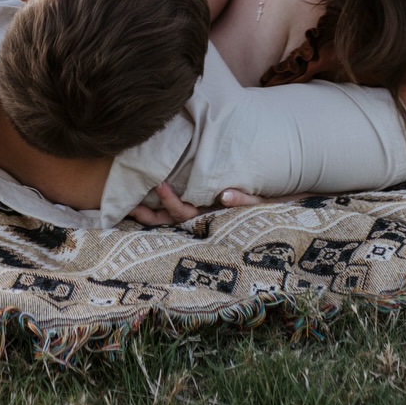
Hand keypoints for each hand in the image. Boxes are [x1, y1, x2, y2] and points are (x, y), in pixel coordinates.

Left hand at [129, 184, 276, 225]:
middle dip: (150, 214)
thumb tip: (224, 194)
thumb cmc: (266, 208)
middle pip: (171, 220)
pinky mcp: (200, 212)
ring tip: (130, 205)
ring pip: (170, 220)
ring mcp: (200, 218)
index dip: (171, 200)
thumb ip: (243, 199)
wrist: (274, 217)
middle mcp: (202, 220)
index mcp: (212, 217)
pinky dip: (161, 211)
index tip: (159, 184)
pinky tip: (144, 203)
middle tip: (131, 202)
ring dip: (151, 213)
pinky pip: (176, 215)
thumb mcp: (259, 204)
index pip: (185, 212)